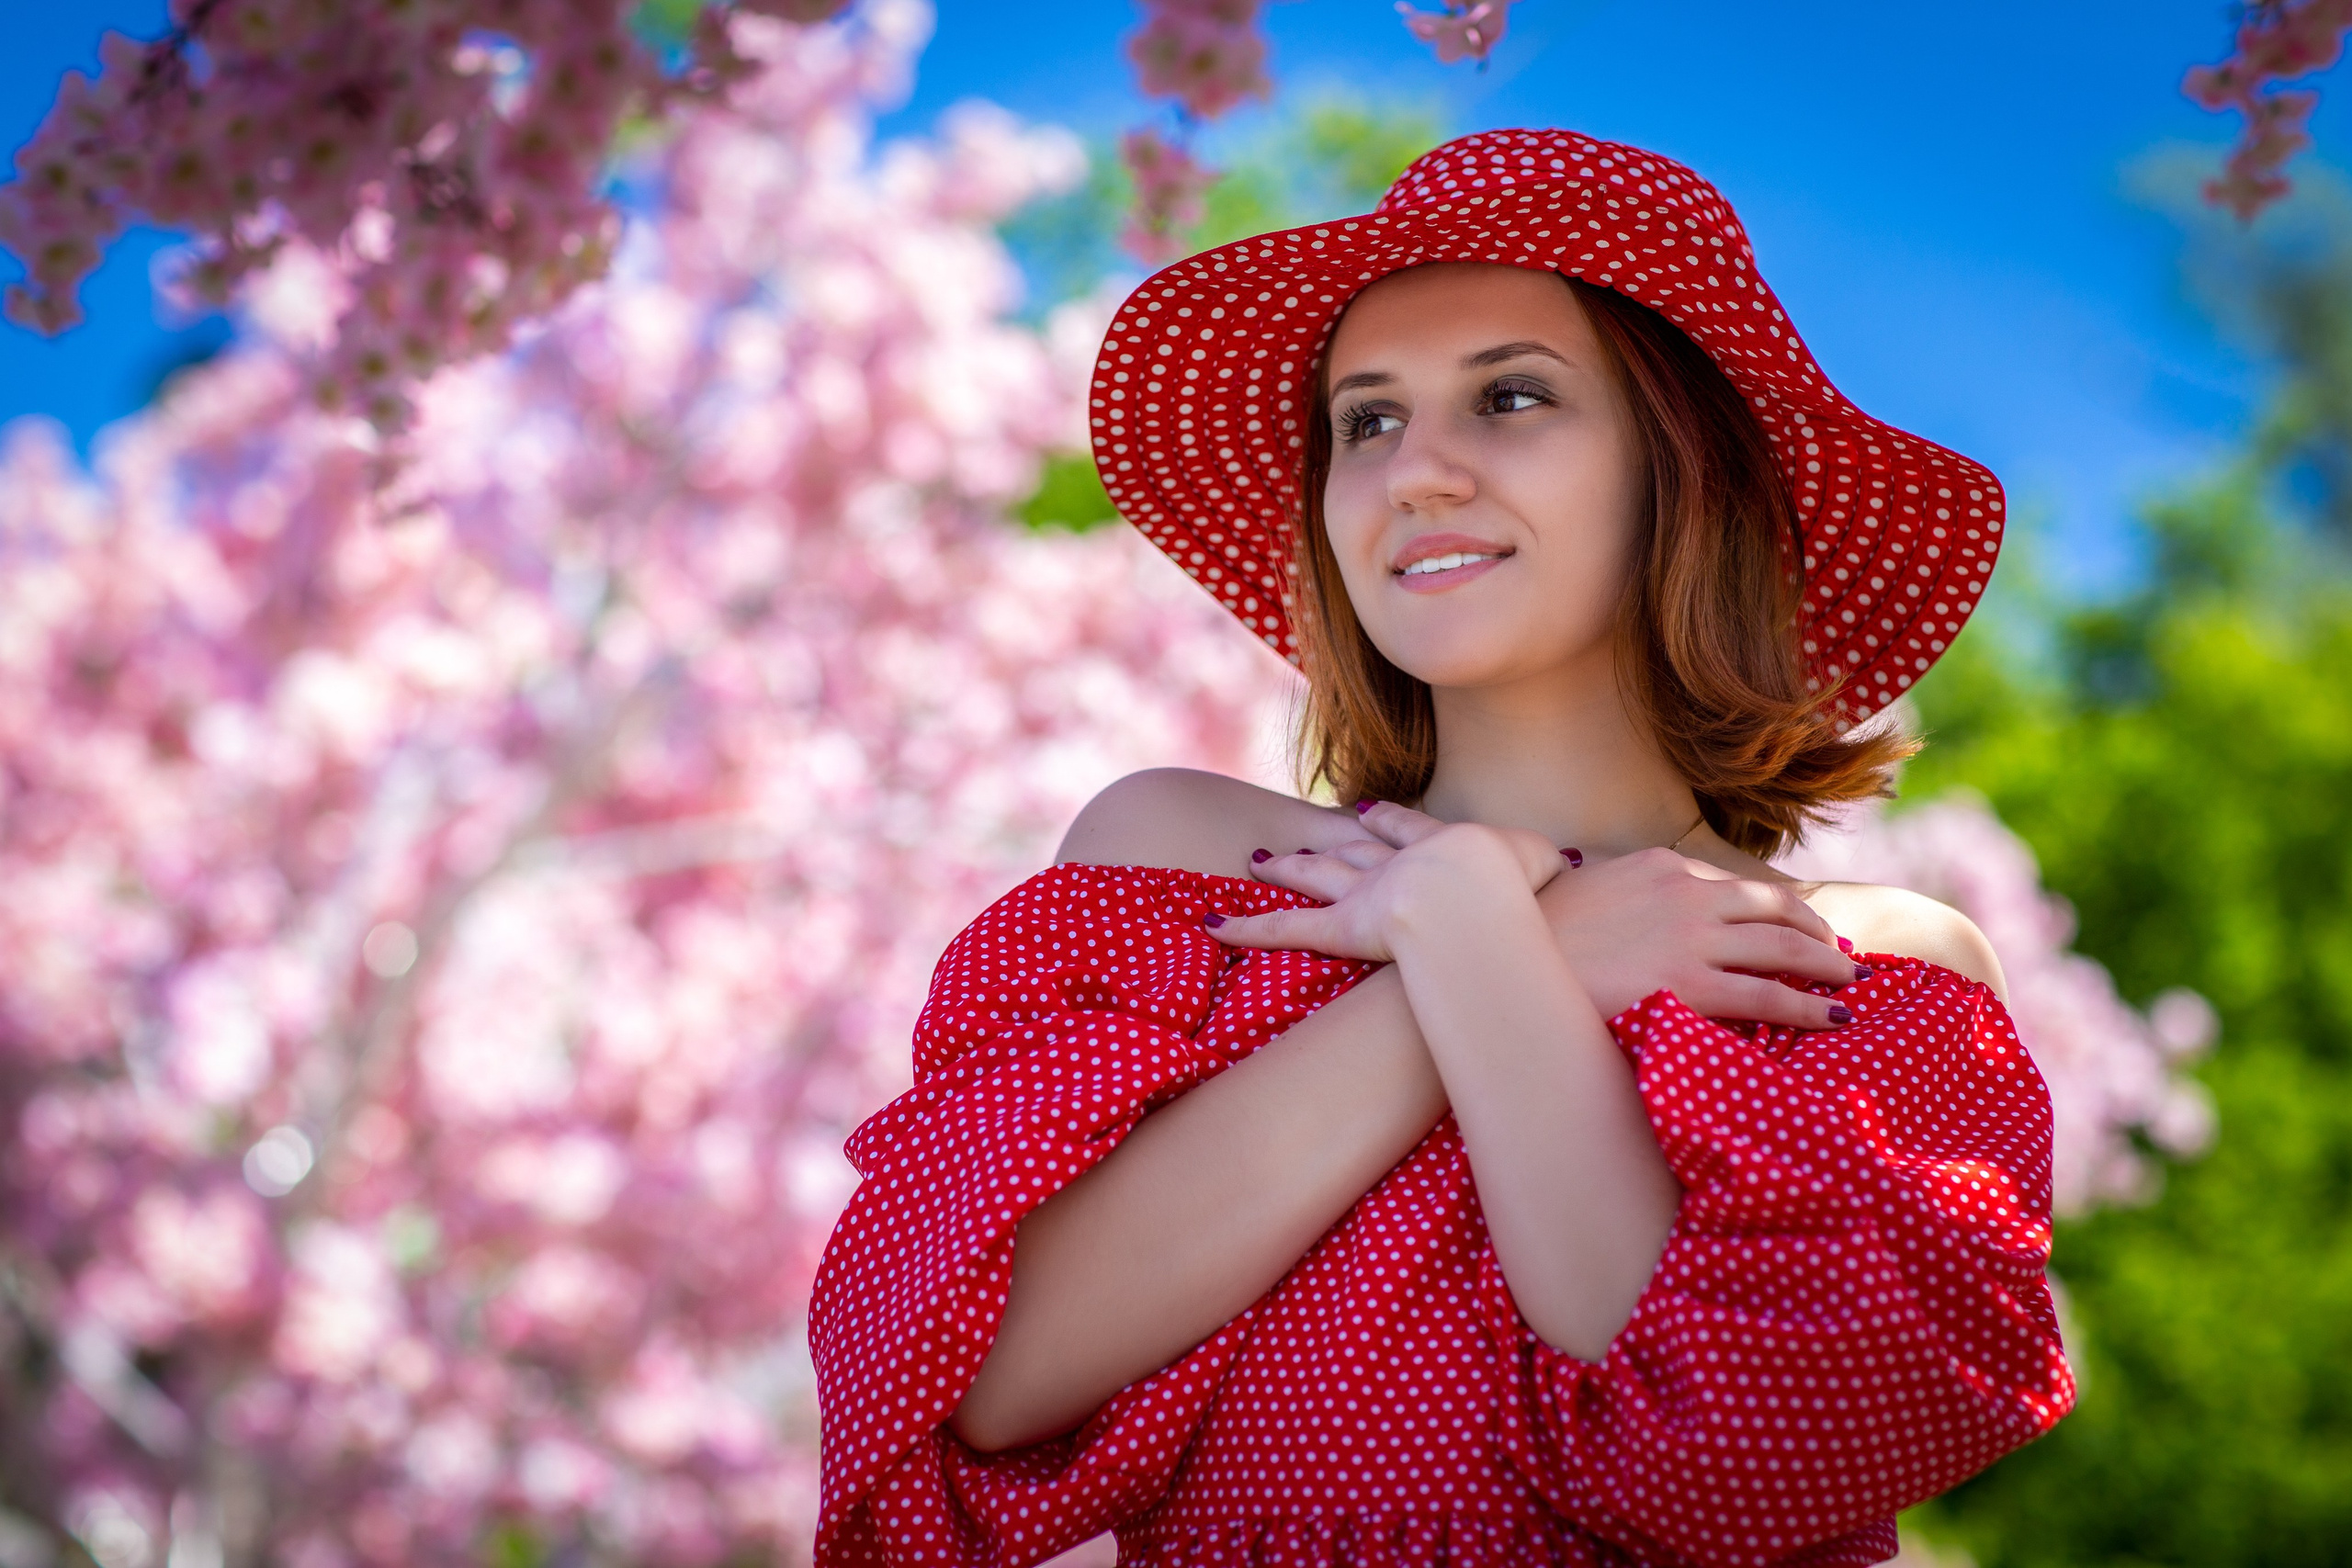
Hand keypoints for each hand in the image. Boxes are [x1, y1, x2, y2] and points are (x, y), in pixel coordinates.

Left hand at [1206, 800, 1560, 962]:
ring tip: (1261, 860)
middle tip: (1314, 831)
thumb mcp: (1550, 867)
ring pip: (1316, 877)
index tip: (1373, 810)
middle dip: (1335, 840)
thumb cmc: (1519, 886)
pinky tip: (1211, 924)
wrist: (1476, 895)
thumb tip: (1592, 867)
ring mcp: (1363, 893)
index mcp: (1443, 847)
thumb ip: (1559, 868)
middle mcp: (1395, 864)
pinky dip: (1247, 925)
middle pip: (1355, 848)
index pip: (1409, 830)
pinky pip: (1283, 930)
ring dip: (1289, 868)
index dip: (1391, 822)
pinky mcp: (1338, 927)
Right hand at [1538, 846, 1859, 1028]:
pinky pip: (1769, 996)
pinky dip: (1811, 1005)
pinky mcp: (1691, 985)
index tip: (1796, 923)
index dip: (1776, 906)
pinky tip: (1836, 1017)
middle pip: (1775, 908)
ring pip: (1784, 947)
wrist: (1502, 955)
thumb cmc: (1535, 933)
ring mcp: (1692, 938)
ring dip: (1826, 964)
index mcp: (1661, 866)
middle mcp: (1686, 893)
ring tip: (1849, 980)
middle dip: (1815, 930)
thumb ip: (1623, 894)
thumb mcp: (1586, 891)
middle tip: (1839, 953)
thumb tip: (1629, 907)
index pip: (1736, 885)